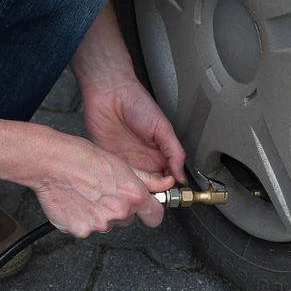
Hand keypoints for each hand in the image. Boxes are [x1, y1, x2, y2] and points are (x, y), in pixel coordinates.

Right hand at [32, 132, 174, 237]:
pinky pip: (86, 229)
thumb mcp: (121, 164)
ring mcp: (99, 225)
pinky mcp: (80, 231)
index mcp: (132, 196)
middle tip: (104, 191)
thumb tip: (166, 184)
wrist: (50, 162)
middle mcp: (118, 213)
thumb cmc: (82, 157)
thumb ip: (146, 180)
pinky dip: (82, 219)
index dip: (150, 210)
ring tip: (87, 194)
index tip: (146, 207)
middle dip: (121, 208)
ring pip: (107, 224)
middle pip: (128, 219)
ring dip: (100, 214)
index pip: (155, 216)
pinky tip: (76, 202)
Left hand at [70, 0, 185, 183]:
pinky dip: (119, 184)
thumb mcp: (162, 128)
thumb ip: (174, 152)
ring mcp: (126, 161)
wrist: (109, 91)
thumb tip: (182, 176)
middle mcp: (144, 159)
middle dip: (153, 194)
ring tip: (139, 194)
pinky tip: (123, 186)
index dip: (169, 188)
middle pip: (151, 185)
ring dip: (136, 191)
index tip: (170, 195)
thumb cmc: (137, 102)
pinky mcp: (109, 160)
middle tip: (154, 199)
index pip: (168, 178)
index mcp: (159, 152)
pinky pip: (116, 177)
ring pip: (134, 184)